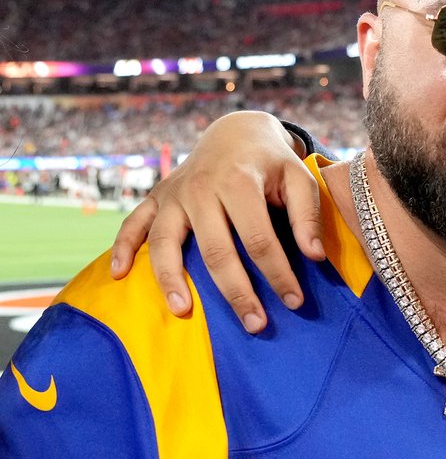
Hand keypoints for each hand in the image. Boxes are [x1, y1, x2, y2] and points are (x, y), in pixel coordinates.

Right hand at [109, 112, 322, 332]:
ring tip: (183, 312)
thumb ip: (308, 215)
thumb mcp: (300, 178)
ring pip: (166, 241)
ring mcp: (174, 194)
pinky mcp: (156, 197)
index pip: (259, 239)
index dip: (277, 274)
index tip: (293, 301)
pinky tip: (118, 275)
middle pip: (215, 250)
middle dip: (236, 292)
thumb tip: (315, 256)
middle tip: (255, 325)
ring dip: (170, 279)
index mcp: (239, 182)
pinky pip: (133, 223)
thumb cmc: (273, 164)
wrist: (237, 132)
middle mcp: (200, 188)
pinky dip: (121, 247)